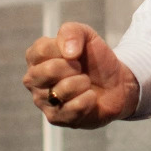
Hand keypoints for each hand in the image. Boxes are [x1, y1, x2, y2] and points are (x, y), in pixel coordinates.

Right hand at [23, 22, 139, 129]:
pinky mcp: (56, 118)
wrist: (116, 83)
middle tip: (81, 69)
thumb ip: (72, 32)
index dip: (65, 49)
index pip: (41, 50)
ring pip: (60, 91)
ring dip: (82, 83)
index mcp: (36, 58)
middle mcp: (34, 80)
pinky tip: (90, 97)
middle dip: (72, 68)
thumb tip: (68, 53)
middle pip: (47, 71)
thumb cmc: (95, 59)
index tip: (77, 52)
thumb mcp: (86, 35)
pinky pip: (71, 109)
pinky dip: (87, 100)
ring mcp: (42, 101)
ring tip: (86, 83)